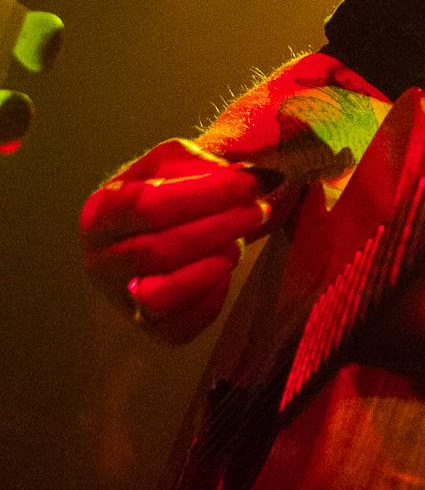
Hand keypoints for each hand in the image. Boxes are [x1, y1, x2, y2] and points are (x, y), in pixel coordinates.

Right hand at [81, 138, 275, 343]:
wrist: (159, 228)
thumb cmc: (170, 188)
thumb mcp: (175, 161)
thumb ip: (199, 165)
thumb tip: (237, 179)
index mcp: (100, 212)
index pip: (149, 206)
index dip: (203, 195)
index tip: (248, 183)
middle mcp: (100, 261)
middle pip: (160, 249)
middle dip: (218, 228)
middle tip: (259, 210)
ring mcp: (122, 299)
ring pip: (167, 293)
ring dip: (213, 265)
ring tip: (239, 241)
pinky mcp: (150, 328)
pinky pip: (183, 325)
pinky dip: (211, 297)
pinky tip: (224, 269)